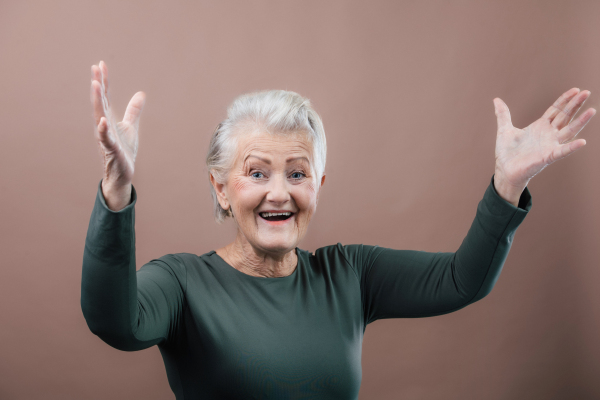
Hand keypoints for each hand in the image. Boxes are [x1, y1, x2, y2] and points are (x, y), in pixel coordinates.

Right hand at [91, 61, 145, 190]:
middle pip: (100, 102)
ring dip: (97, 101)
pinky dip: (103, 130)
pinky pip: (106, 139)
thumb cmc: (124, 150)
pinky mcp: (111, 149)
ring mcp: (106, 137)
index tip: (101, 64)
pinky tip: (102, 121)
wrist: (123, 172)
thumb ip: (133, 110)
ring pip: (99, 116)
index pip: (105, 96)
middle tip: (95, 67)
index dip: (104, 81)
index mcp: (109, 119)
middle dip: (97, 85)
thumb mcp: (131, 126)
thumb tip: (140, 93)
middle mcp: (104, 125)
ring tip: (94, 84)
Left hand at [493, 88, 595, 193]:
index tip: (576, 90)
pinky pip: (561, 152)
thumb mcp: (504, 129)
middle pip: (565, 116)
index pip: (556, 110)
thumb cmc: (507, 152)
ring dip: (580, 122)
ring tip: (592, 110)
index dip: (565, 100)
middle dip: (575, 105)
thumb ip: (503, 114)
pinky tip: (582, 142)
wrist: (504, 170)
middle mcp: (548, 134)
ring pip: (569, 131)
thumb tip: (496, 100)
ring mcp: (549, 145)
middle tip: (587, 92)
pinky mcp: (547, 157)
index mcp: (540, 126)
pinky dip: (571, 147)